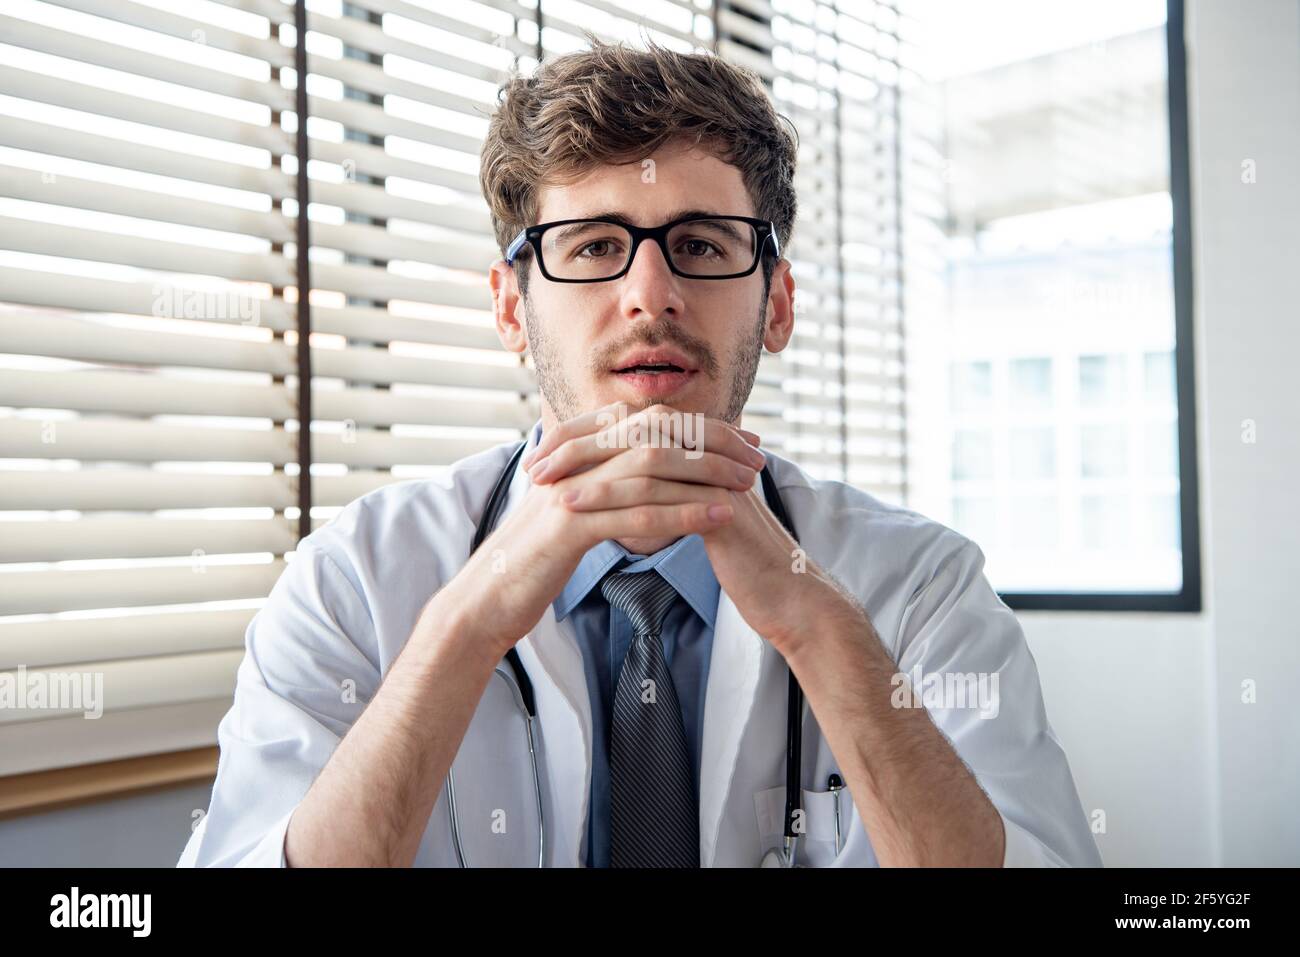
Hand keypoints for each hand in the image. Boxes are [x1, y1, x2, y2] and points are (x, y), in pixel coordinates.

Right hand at [428, 402, 763, 659]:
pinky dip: (684, 513)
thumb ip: (601, 484)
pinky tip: (719, 517)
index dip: (699, 425)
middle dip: (713, 441)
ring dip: (708, 474)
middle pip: (656, 434)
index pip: (647, 422)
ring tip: (750, 484)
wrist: (484, 598)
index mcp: (574, 451)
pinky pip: (638, 514)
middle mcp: (572, 460)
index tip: (741, 438)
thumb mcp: (569, 510)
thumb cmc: (533, 559)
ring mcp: (569, 489)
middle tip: (757, 456)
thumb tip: (642, 474)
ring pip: (652, 468)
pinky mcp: (570, 526)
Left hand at [531, 402, 859, 655]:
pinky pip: (655, 494)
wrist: (791, 599)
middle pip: (635, 432)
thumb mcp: (703, 524)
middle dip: (580, 445)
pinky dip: (609, 499)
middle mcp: (711, 457)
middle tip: (536, 463)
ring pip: (641, 457)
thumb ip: (676, 504)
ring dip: (586, 468)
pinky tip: (575, 509)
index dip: (590, 440)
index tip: (548, 458)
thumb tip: (640, 505)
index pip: (639, 432)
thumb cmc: (747, 568)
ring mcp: (717, 477)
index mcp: (705, 457)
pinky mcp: (719, 505)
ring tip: (544, 483)